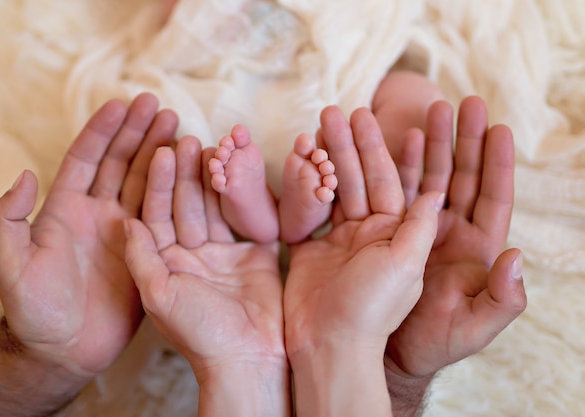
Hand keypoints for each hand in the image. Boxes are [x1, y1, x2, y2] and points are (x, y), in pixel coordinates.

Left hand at [0, 93, 177, 377]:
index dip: (102, 131)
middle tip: (158, 106)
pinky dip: (176, 192)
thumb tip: (25, 175)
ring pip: (145, 184)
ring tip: (179, 128)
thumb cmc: (34, 312)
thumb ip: (10, 220)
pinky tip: (189, 172)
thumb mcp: (12, 266)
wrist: (65, 351)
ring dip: (160, 155)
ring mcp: (123, 232)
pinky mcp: (145, 251)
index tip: (120, 104)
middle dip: (137, 133)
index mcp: (65, 211)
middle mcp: (97, 215)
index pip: (86, 160)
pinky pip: (162, 216)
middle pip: (120, 164)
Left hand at [124, 136, 288, 415]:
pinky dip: (248, 197)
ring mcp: (224, 253)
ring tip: (216, 147)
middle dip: (186, 173)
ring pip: (217, 207)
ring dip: (216, 179)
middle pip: (187, 204)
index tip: (161, 151)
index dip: (157, 182)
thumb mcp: (157, 297)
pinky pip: (250, 220)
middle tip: (188, 139)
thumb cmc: (197, 334)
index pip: (156, 213)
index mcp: (164, 261)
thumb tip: (125, 221)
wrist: (247, 359)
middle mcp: (191, 253)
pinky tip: (245, 172)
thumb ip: (141, 257)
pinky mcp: (255, 255)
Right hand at [284, 105, 441, 360]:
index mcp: (402, 236)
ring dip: (330, 156)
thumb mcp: (406, 267)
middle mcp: (374, 233)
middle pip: (366, 178)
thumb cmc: (371, 311)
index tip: (380, 116)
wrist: (328, 345)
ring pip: (337, 188)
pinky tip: (301, 158)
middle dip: (355, 144)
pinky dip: (305, 184)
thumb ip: (420, 227)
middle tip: (339, 111)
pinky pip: (310, 208)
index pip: (399, 182)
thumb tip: (437, 191)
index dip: (391, 148)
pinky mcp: (314, 247)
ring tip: (320, 123)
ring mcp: (342, 239)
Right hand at [385, 96, 526, 379]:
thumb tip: (516, 255)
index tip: (500, 127)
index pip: (491, 198)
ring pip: (417, 176)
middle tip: (461, 103)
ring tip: (425, 109)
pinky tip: (388, 141)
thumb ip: (502, 298)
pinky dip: (385, 164)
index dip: (496, 163)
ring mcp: (407, 228)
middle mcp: (442, 232)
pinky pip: (381, 190)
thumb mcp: (471, 327)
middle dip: (459, 140)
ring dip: (420, 143)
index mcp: (472, 250)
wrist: (377, 351)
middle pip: (455, 176)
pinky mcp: (375, 231)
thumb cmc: (429, 343)